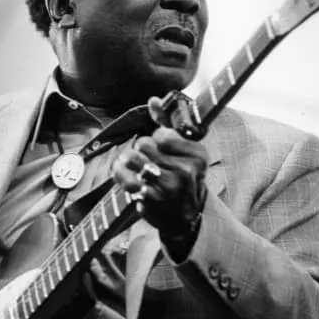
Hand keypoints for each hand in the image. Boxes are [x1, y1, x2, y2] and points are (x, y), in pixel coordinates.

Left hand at [113, 104, 207, 242]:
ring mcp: (168, 187)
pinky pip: (125, 177)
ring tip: (133, 165)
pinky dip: (121, 174)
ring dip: (128, 161)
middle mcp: (186, 171)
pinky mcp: (151, 199)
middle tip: (147, 160)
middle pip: (145, 143)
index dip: (157, 139)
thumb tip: (153, 100)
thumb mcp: (183, 151)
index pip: (162, 134)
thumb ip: (167, 124)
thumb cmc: (181, 178)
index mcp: (197, 156)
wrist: (182, 218)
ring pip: (132, 157)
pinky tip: (126, 176)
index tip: (161, 149)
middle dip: (142, 150)